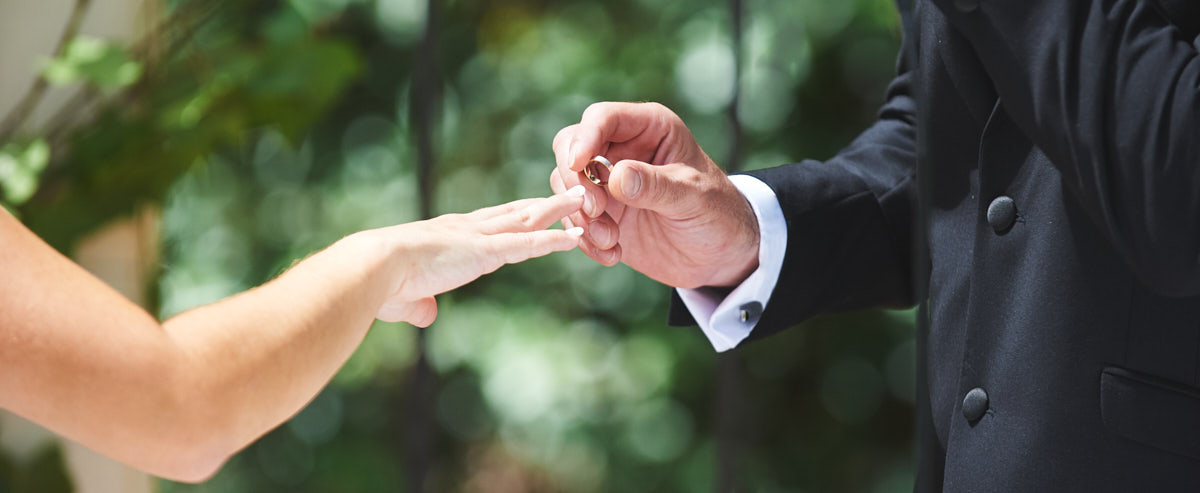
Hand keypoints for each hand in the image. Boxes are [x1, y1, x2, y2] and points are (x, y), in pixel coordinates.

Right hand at [370, 187, 585, 324]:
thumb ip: (420, 306)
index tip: (527, 208)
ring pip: (527, 220)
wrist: (374, 267)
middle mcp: (466, 229)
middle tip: (563, 194)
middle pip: (513, 213)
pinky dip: (553, 241)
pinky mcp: (485, 251)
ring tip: (582, 200)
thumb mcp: (404, 298)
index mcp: (446, 236)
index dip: (510, 215)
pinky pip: (528, 244)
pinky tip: (575, 238)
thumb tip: (427, 315)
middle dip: (540, 205)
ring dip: (557, 211)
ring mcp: (478, 237)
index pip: (487, 223)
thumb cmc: (379, 284)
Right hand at [549, 102, 758, 288]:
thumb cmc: (718, 213)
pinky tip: (612, 254)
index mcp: (649, 128)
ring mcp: (608, 181)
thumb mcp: (694, 197)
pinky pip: (574, 219)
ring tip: (611, 241)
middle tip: (595, 211)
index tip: (578, 165)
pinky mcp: (602, 213)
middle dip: (574, 180)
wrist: (720, 255)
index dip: (584, 138)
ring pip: (566, 185)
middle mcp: (622, 149)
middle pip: (570, 147)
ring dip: (580, 216)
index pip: (602, 118)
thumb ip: (656, 186)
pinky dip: (585, 239)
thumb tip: (615, 177)